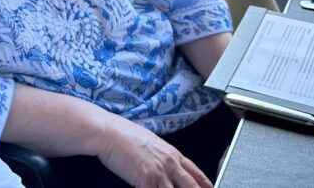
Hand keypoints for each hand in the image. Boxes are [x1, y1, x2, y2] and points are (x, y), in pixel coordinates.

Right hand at [95, 114, 211, 187]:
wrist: (109, 132)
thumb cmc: (124, 135)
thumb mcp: (151, 143)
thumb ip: (161, 156)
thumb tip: (164, 165)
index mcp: (172, 153)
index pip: (196, 173)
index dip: (205, 184)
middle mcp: (170, 163)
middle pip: (191, 187)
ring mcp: (159, 173)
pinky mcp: (146, 180)